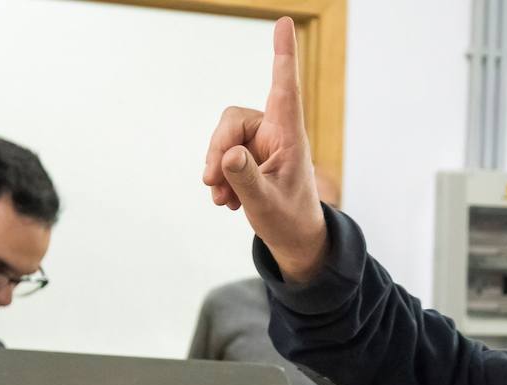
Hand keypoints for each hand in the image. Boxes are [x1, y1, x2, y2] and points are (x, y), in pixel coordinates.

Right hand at [203, 18, 326, 281]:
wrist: (294, 240)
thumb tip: (228, 154)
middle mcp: (275, 133)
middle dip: (217, 150)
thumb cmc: (289, 221)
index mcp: (290, 138)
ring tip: (223, 200)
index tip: (286, 22)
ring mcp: (261, 143)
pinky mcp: (248, 155)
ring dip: (217, 169)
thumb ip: (246, 180)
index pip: (285, 89)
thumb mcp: (265, 205)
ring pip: (223, 138)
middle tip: (212, 183)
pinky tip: (226, 201)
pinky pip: (222, 153)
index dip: (283, 56)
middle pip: (233, 120)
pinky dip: (220, 177)